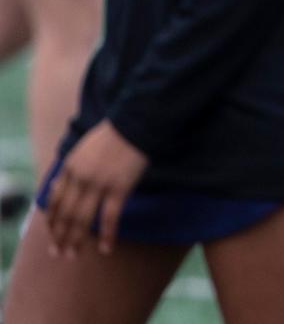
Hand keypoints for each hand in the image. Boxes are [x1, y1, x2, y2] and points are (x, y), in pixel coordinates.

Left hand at [46, 120, 147, 256]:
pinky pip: (109, 217)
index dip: (51, 220)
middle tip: (58, 253)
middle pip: (65, 214)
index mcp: (70, 167)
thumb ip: (69, 169)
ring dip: (76, 240)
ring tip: (73, 255)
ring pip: (82, 219)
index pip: (54, 200)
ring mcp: (99, 184)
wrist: (135, 124)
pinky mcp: (119, 188)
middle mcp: (80, 178)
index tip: (52, 234)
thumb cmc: (113, 135)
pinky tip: (105, 248)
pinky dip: (107, 235)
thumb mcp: (83, 149)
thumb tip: (54, 188)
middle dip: (60, 236)